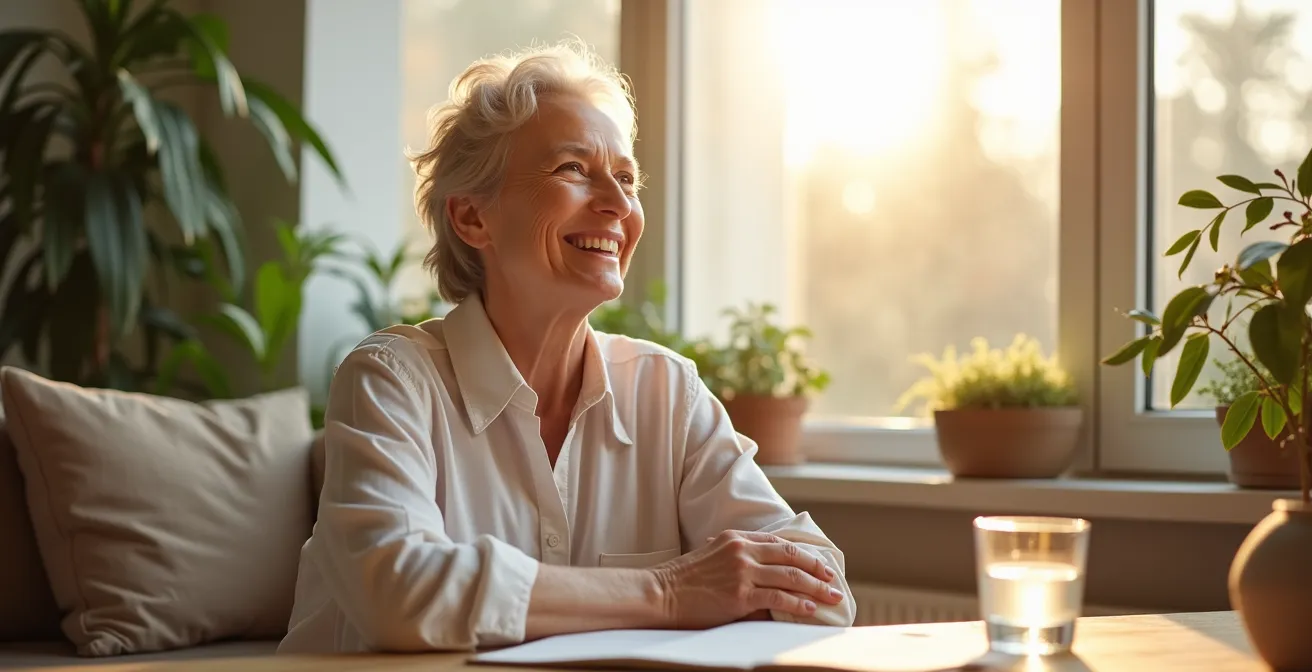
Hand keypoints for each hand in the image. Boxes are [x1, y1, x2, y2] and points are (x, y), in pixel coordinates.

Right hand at [651, 530, 843, 628]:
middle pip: (791, 556)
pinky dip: (797, 604)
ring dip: (815, 588)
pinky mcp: (740, 595)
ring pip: (790, 577)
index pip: (779, 542)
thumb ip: (739, 560)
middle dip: (817, 570)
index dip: (804, 554)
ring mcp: (742, 572)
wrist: (661, 594)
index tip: (820, 565)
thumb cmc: (684, 580)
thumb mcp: (713, 556)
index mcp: (736, 537)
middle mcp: (742, 550)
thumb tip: (766, 577)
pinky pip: (778, 598)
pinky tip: (809, 609)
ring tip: (831, 597)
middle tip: (833, 581)